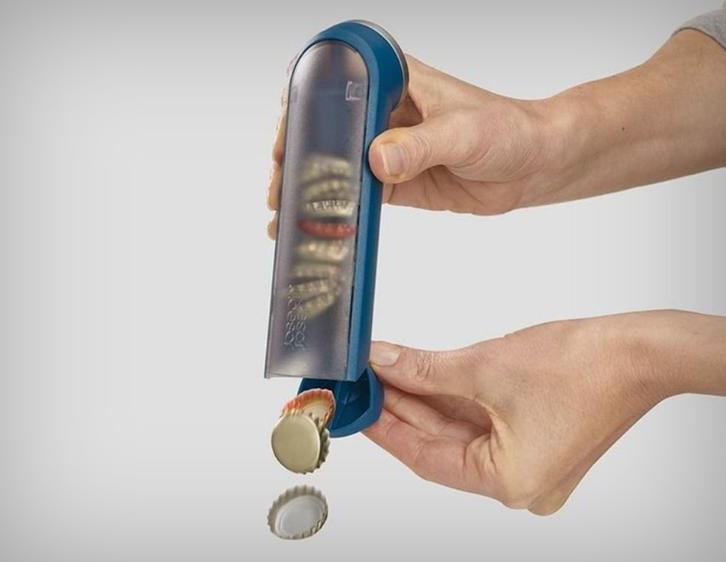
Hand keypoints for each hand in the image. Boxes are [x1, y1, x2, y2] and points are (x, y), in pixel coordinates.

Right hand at [267, 55, 564, 235]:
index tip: (286, 135)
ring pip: (336, 165)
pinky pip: (358, 195)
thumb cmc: (509, 129)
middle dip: (296, 155)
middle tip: (280, 185)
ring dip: (310, 187)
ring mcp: (387, 149)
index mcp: (394, 80)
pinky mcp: (396, 183)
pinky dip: (337, 211)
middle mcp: (384, 112)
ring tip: (285, 213)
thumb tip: (377, 159)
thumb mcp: (464, 131)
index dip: (302, 106)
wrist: (534, 165)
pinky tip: (316, 227)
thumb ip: (420, 145)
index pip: (334, 83)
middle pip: (326, 128)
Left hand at [364, 310, 725, 514]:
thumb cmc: (583, 366)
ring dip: (423, 401)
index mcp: (509, 482)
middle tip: (365, 383)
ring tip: (385, 375)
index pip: (425, 458)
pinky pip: (481, 423)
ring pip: (459, 430)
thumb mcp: (484, 366)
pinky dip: (451, 400)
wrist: (639, 351)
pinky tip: (420, 378)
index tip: (356, 407)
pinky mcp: (535, 440)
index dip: (385, 429)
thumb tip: (382, 363)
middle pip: (441, 443)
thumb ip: (424, 369)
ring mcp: (529, 463)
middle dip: (401, 408)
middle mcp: (520, 483)